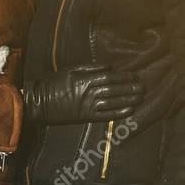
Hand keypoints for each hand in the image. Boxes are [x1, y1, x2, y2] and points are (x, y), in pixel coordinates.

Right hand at [22, 64, 143, 125]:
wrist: (40, 102)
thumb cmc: (55, 83)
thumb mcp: (71, 70)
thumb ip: (91, 68)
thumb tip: (110, 66)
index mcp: (86, 79)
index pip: (111, 77)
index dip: (125, 77)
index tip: (135, 76)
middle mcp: (89, 92)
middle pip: (115, 90)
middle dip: (130, 88)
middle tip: (143, 87)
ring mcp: (88, 106)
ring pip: (113, 102)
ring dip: (128, 100)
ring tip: (140, 98)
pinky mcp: (86, 117)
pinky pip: (106, 116)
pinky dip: (119, 113)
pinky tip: (129, 110)